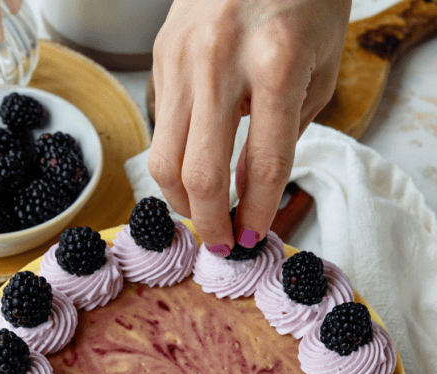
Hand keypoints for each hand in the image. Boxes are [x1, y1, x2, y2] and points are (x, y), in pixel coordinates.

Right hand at [147, 0, 349, 255]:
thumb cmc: (304, 0)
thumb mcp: (319, 66)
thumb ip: (285, 131)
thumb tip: (249, 190)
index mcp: (276, 64)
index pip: (264, 163)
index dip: (256, 211)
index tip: (251, 238)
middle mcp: (220, 63)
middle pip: (198, 172)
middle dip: (208, 221)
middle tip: (217, 244)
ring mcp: (181, 59)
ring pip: (162, 157)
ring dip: (180, 197)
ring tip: (199, 209)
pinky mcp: (160, 56)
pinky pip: (160, 125)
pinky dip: (174, 156)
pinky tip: (192, 162)